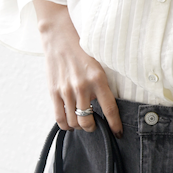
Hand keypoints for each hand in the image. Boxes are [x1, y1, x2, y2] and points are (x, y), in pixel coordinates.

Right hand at [34, 1, 122, 138]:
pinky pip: (59, 118)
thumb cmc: (83, 51)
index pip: (110, 109)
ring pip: (74, 122)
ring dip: (79, 127)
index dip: (115, 125)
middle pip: (88, 121)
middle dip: (93, 128)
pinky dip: (66, 125)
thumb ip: (102, 85)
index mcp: (98, 79)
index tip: (118, 134)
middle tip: (95, 126)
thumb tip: (109, 106)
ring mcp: (66, 90)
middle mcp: (82, 87)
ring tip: (83, 123)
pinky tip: (70, 122)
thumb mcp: (99, 65)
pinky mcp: (53, 92)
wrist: (60, 38)